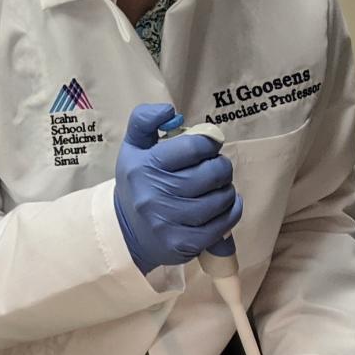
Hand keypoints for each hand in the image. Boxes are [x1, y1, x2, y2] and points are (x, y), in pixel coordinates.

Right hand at [113, 103, 242, 274]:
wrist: (124, 231)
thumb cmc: (137, 182)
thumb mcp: (133, 147)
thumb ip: (145, 120)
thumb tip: (169, 111)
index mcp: (143, 166)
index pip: (192, 147)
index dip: (209, 143)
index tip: (210, 145)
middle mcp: (153, 194)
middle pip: (211, 174)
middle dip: (221, 167)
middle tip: (217, 167)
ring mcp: (168, 221)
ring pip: (219, 199)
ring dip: (227, 190)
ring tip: (218, 187)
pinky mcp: (182, 243)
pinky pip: (221, 225)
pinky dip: (230, 212)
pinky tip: (224, 205)